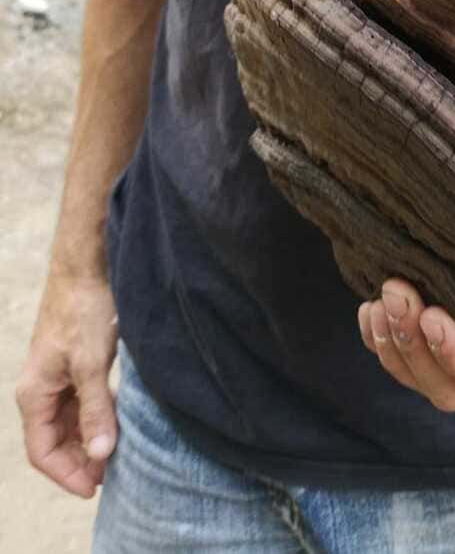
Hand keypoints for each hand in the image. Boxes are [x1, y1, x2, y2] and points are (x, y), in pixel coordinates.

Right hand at [15, 272, 118, 497]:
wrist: (88, 265)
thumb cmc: (83, 310)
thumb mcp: (91, 364)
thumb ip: (96, 410)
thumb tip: (99, 456)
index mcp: (34, 394)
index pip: (42, 452)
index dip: (66, 474)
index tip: (96, 488)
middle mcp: (41, 389)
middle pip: (56, 440)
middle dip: (80, 460)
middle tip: (113, 474)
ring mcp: (58, 376)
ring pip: (71, 421)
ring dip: (90, 439)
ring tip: (119, 453)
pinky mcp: (75, 363)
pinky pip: (83, 402)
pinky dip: (99, 416)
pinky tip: (120, 421)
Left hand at [358, 278, 454, 412]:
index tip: (432, 316)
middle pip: (449, 391)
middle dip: (414, 346)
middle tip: (397, 293)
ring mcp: (446, 366)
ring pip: (415, 379)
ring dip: (391, 342)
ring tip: (381, 296)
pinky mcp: (417, 354)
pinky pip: (392, 362)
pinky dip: (375, 339)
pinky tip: (369, 308)